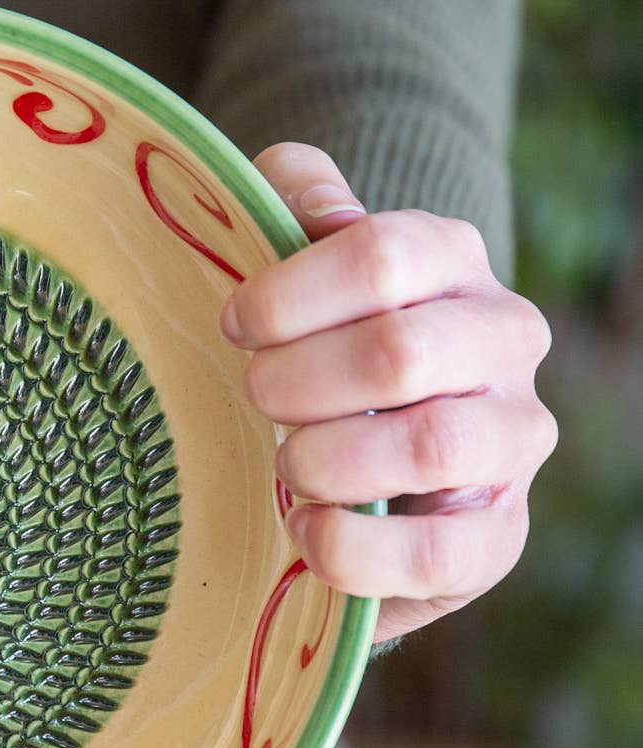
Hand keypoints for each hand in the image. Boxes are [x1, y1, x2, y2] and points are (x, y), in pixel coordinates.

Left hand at [218, 142, 557, 646]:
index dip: (288, 293)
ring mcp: (513, 440)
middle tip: (255, 396)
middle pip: (400, 352)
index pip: (383, 254)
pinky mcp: (498, 535)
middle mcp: (504, 341)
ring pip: (431, 446)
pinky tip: (304, 527)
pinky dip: (351, 546)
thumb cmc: (318, 334)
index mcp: (453, 258)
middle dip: (297, 380)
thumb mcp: (298, 253)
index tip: (235, 325)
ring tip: (285, 463)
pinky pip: (436, 552)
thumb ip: (295, 195)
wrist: (365, 451)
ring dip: (327, 458)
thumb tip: (313, 203)